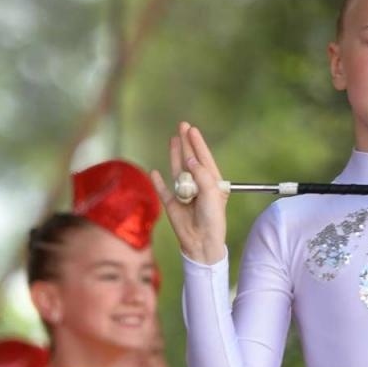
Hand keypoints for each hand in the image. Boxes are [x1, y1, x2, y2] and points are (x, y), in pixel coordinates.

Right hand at [153, 122, 228, 264]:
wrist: (201, 241)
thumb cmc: (212, 218)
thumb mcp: (212, 192)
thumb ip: (202, 173)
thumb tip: (190, 159)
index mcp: (212, 182)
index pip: (204, 158)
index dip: (198, 143)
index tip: (192, 130)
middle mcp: (198, 185)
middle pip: (191, 160)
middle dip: (187, 143)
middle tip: (182, 126)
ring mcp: (185, 194)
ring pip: (178, 170)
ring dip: (175, 155)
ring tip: (173, 139)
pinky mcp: (172, 203)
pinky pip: (163, 189)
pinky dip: (158, 181)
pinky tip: (155, 172)